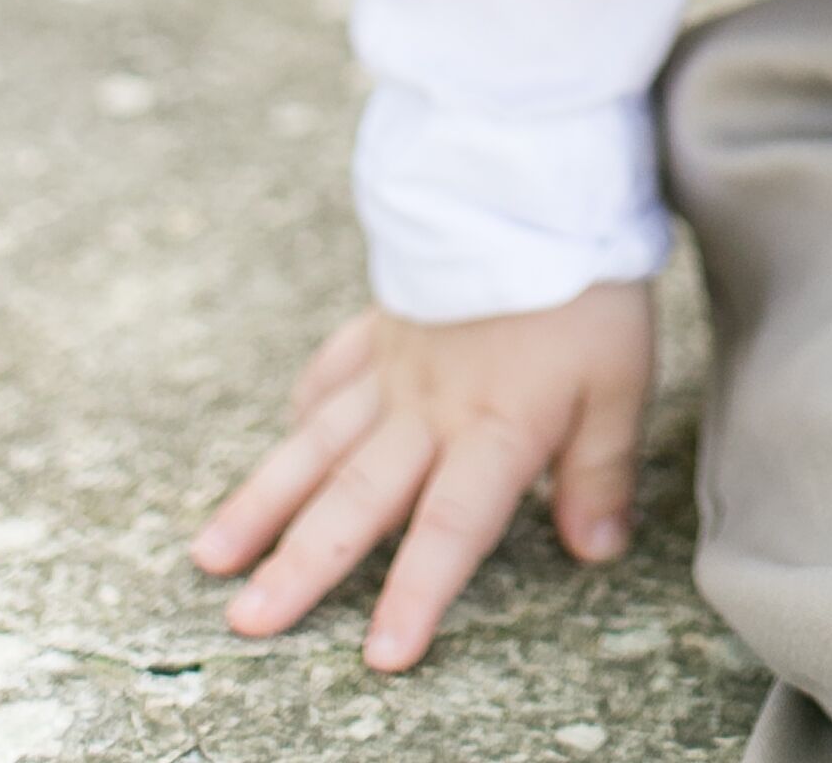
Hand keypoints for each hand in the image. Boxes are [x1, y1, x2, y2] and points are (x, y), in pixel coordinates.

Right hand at [192, 280, 655, 670]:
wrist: (533, 176)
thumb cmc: (585, 282)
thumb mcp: (620, 377)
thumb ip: (600, 468)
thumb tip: (594, 551)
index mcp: (491, 428)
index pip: (448, 529)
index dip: (416, 593)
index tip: (379, 654)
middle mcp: (428, 406)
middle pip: (356, 498)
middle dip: (300, 566)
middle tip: (245, 621)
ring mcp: (397, 362)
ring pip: (319, 442)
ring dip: (265, 501)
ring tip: (211, 555)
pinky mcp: (387, 317)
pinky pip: (336, 368)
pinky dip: (309, 404)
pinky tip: (288, 430)